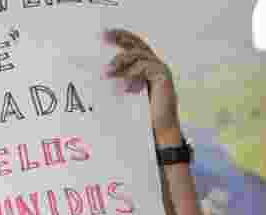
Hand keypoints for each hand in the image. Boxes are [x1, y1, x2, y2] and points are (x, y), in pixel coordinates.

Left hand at [104, 29, 181, 143]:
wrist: (159, 129)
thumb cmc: (143, 115)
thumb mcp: (127, 93)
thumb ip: (119, 80)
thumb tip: (101, 72)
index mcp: (146, 66)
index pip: (133, 45)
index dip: (120, 37)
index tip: (103, 34)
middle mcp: (154, 64)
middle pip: (137, 43)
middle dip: (120, 38)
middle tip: (103, 36)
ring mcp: (160, 68)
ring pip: (138, 54)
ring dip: (120, 61)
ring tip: (107, 71)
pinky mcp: (163, 75)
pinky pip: (144, 67)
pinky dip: (130, 73)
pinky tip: (122, 85)